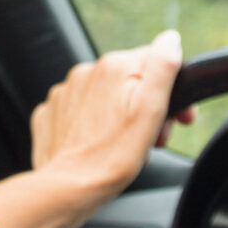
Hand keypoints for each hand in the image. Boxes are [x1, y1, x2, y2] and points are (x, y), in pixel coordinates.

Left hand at [0, 31, 194, 227]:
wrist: (68, 189)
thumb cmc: (113, 157)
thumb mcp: (151, 111)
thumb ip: (163, 68)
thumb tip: (170, 38)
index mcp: (113, 67)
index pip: (155, 64)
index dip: (172, 92)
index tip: (177, 120)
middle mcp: (85, 73)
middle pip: (130, 82)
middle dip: (146, 108)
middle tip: (152, 140)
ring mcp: (64, 94)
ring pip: (105, 98)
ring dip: (120, 117)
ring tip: (124, 147)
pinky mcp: (51, 115)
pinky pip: (80, 114)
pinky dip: (93, 127)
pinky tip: (99, 146)